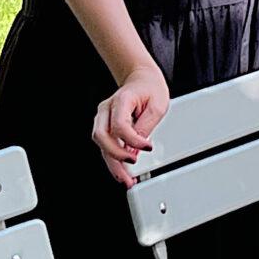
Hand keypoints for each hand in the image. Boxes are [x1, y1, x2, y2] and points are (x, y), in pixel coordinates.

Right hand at [94, 58, 169, 186]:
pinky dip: (113, 159)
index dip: (133, 140)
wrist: (141, 79)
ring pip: (101, 144)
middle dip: (116, 157)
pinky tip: (122, 171)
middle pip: (102, 136)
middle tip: (131, 170)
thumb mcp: (157, 105)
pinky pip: (106, 145)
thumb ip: (146, 127)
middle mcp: (107, 109)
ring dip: (112, 164)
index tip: (147, 147)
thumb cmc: (150, 88)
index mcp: (121, 100)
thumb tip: (137, 149)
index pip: (120, 125)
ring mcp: (103, 117)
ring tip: (126, 179)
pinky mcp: (106, 126)